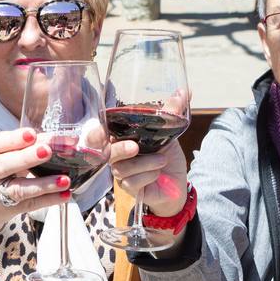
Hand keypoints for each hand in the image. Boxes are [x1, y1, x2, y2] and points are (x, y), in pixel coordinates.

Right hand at [0, 128, 73, 232]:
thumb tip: (55, 138)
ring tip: (64, 179)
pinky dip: (49, 200)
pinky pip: (31, 204)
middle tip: (47, 151)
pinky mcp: (10, 208)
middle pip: (4, 165)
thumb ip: (24, 145)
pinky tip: (64, 195)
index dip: (13, 139)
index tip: (32, 134)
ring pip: (19, 189)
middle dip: (26, 158)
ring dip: (43, 184)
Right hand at [106, 89, 191, 217]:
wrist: (178, 183)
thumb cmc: (168, 157)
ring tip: (162, 160)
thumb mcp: (170, 133)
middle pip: (106, 153)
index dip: (95, 135)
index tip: (100, 132)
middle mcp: (118, 156)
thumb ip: (172, 113)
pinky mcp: (129, 189)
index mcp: (122, 139)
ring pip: (121, 168)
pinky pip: (131, 182)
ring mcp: (121, 173)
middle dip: (119, 149)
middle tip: (135, 147)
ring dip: (144, 163)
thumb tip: (184, 91)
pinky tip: (158, 173)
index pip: (99, 136)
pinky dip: (148, 176)